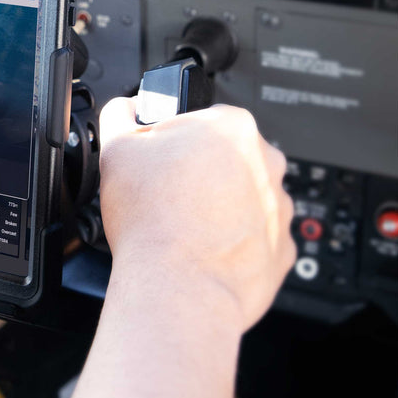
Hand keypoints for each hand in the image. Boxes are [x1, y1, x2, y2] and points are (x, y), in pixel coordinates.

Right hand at [98, 99, 294, 331]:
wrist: (178, 289)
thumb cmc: (152, 219)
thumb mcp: (116, 147)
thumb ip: (121, 114)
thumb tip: (126, 108)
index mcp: (232, 126)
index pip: (201, 119)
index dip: (172, 139)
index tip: (157, 160)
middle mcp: (266, 162)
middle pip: (225, 157)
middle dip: (197, 171)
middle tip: (164, 193)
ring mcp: (279, 207)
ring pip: (242, 196)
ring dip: (216, 205)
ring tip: (180, 224)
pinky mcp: (282, 248)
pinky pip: (253, 236)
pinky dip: (231, 240)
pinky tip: (201, 248)